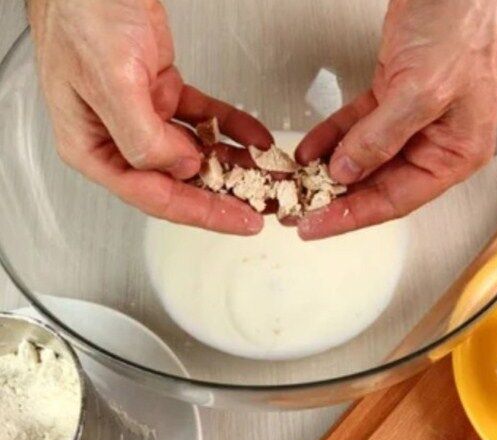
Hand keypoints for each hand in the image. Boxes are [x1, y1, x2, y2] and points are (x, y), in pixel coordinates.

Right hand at [28, 0, 271, 233]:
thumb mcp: (111, 83)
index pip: (152, 195)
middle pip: (179, 181)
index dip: (202, 213)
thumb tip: (181, 167)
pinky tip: (257, 137)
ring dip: (237, 163)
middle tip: (266, 205)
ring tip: (271, 175)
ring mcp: (141, 114)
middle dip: (226, 194)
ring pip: (196, 152)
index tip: (240, 221)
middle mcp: (116, 135)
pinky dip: (233, 126)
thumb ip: (143, 136)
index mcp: (91, 146)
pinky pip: (205, 118)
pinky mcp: (162, 91)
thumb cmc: (83, 19)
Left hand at [294, 0, 496, 239]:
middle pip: (381, 182)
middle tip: (296, 209)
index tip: (317, 226)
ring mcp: (417, 116)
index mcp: (458, 152)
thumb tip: (350, 170)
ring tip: (295, 183)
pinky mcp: (396, 90)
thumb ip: (383, 136)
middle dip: (338, 196)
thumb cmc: (462, 27)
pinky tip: (308, 148)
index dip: (354, 216)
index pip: (399, 198)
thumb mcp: (422, 89)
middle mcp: (439, 140)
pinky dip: (332, 135)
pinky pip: (359, 124)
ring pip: (366, 155)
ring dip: (330, 168)